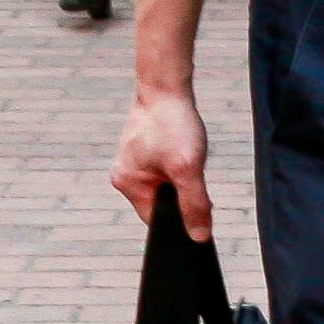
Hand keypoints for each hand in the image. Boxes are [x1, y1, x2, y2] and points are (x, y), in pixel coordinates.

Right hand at [117, 84, 214, 238]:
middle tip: (192, 169)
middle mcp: (124, 176)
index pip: (157, 220)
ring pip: (166, 185)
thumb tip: (199, 237)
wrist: (167, 85)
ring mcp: (133, 163)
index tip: (199, 208)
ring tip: (186, 154)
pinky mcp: (143, 151)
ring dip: (182, 176)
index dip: (180, 218)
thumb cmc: (174, 124)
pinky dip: (179, 163)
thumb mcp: (188, 168)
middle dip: (182, 193)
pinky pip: (165, 169)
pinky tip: (184, 148)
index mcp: (127, 185)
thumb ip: (194, 205)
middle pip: (162, 203)